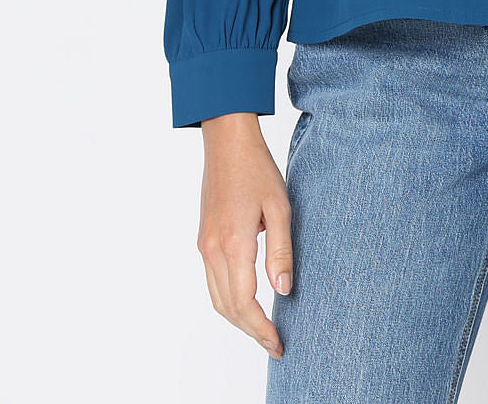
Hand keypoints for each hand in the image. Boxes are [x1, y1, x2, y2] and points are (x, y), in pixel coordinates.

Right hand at [196, 113, 293, 360]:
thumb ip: (281, 250)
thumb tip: (283, 290)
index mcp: (233, 243)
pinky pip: (213, 282)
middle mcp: (212, 249)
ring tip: (264, 330)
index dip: (261, 329)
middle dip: (251, 331)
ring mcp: (204, 245)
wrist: (227, 142)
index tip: (278, 344)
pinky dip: (229, 301)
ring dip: (239, 319)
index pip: (244, 303)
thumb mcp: (280, 207)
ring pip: (217, 298)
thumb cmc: (257, 169)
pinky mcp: (204, 239)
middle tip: (275, 345)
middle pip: (228, 308)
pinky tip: (247, 303)